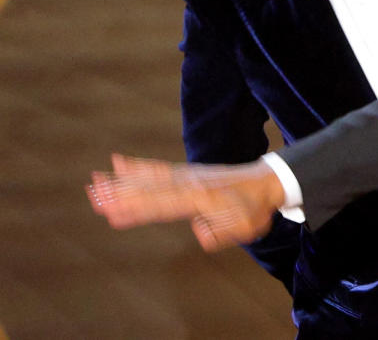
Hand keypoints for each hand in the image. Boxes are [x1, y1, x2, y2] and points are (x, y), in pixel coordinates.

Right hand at [87, 154, 284, 251]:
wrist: (267, 182)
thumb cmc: (255, 209)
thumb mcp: (244, 228)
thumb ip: (221, 232)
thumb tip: (199, 232)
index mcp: (202, 198)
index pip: (164, 205)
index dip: (138, 209)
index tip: (113, 213)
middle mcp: (190, 183)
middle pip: (151, 190)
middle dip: (121, 195)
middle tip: (93, 197)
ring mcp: (188, 175)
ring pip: (150, 177)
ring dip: (122, 180)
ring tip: (96, 181)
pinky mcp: (187, 173)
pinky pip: (159, 169)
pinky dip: (138, 166)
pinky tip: (119, 162)